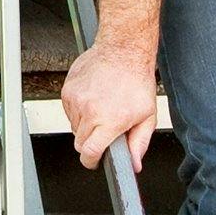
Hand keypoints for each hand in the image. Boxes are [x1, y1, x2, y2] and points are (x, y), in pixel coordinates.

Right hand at [62, 38, 161, 168]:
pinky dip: (79, 110)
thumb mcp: (147, 116)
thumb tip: (134, 163)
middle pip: (79, 142)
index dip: (91, 161)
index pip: (88, 152)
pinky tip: (94, 99)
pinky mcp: (68, 90)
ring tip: (101, 109)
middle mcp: (90, 111)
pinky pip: (69, 111)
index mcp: (110, 121)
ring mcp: (76, 100)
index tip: (94, 160)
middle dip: (90, 142)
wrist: (123, 51)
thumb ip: (140, 143)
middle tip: (104, 130)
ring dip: (85, 125)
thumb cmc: (137, 81)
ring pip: (74, 126)